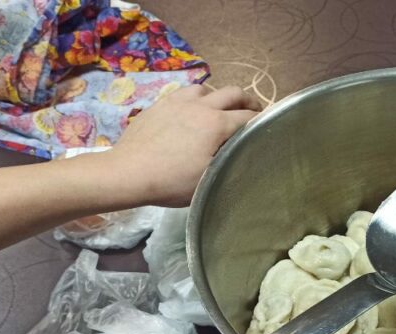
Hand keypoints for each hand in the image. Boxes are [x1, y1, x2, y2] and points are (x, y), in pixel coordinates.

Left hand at [107, 84, 261, 206]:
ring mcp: (178, 101)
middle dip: (248, 101)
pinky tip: (190, 114)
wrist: (127, 173)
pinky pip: (184, 94)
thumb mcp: (208, 180)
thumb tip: (244, 155)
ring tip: (218, 111)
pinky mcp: (160, 104)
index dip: (262, 122)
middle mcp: (201, 106)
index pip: (249, 118)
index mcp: (216, 124)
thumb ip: (230, 164)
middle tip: (252, 113)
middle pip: (233, 93)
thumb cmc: (170, 182)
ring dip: (218, 98)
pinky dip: (195, 100)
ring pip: (207, 88)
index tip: (268, 128)